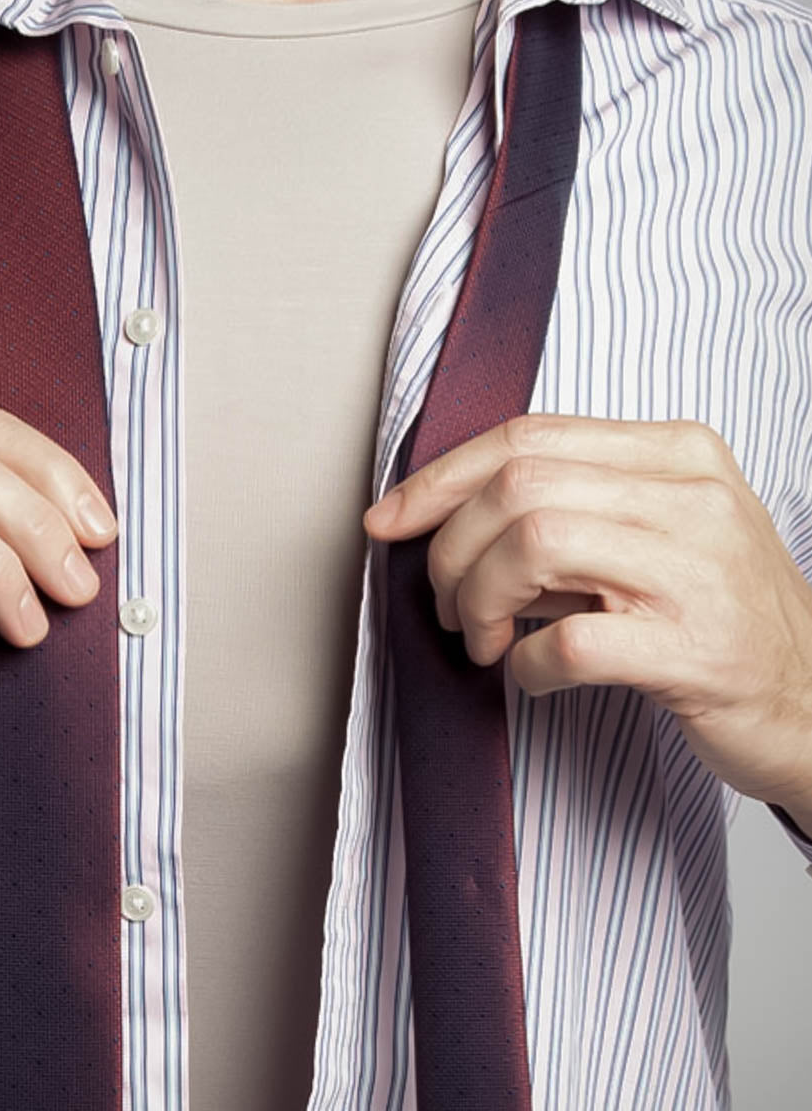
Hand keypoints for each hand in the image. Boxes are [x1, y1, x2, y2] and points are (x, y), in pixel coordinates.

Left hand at [363, 414, 811, 817]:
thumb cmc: (720, 616)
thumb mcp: (658, 534)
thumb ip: (571, 508)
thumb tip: (443, 516)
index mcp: (677, 453)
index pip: (528, 436)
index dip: (439, 477)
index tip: (389, 520)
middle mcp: (691, 498)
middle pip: (518, 487)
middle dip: (452, 550)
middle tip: (450, 605)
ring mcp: (696, 572)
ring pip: (533, 545)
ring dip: (481, 600)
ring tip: (486, 638)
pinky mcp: (693, 651)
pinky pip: (567, 644)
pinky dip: (525, 665)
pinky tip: (534, 674)